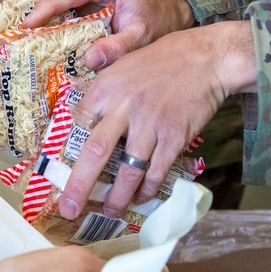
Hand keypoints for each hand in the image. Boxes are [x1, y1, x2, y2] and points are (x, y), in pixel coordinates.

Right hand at [24, 0, 195, 70]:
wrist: (168, 20)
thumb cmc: (158, 23)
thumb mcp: (142, 37)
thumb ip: (119, 47)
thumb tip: (88, 59)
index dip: (48, 6)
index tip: (29, 23)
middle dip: (35, 13)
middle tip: (12, 32)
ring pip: (56, 6)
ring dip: (39, 22)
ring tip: (15, 39)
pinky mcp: (83, 12)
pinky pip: (62, 19)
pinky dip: (49, 31)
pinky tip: (34, 45)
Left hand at [57, 21, 255, 219]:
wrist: (205, 59)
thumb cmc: (162, 61)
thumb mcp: (123, 64)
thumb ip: (103, 92)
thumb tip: (82, 118)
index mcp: (106, 87)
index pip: (79, 122)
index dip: (71, 146)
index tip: (65, 166)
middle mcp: (124, 107)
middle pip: (95, 152)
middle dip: (79, 185)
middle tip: (69, 209)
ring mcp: (150, 124)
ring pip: (128, 170)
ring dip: (118, 197)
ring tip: (110, 212)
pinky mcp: (173, 137)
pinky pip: (156, 172)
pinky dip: (147, 189)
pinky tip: (141, 197)